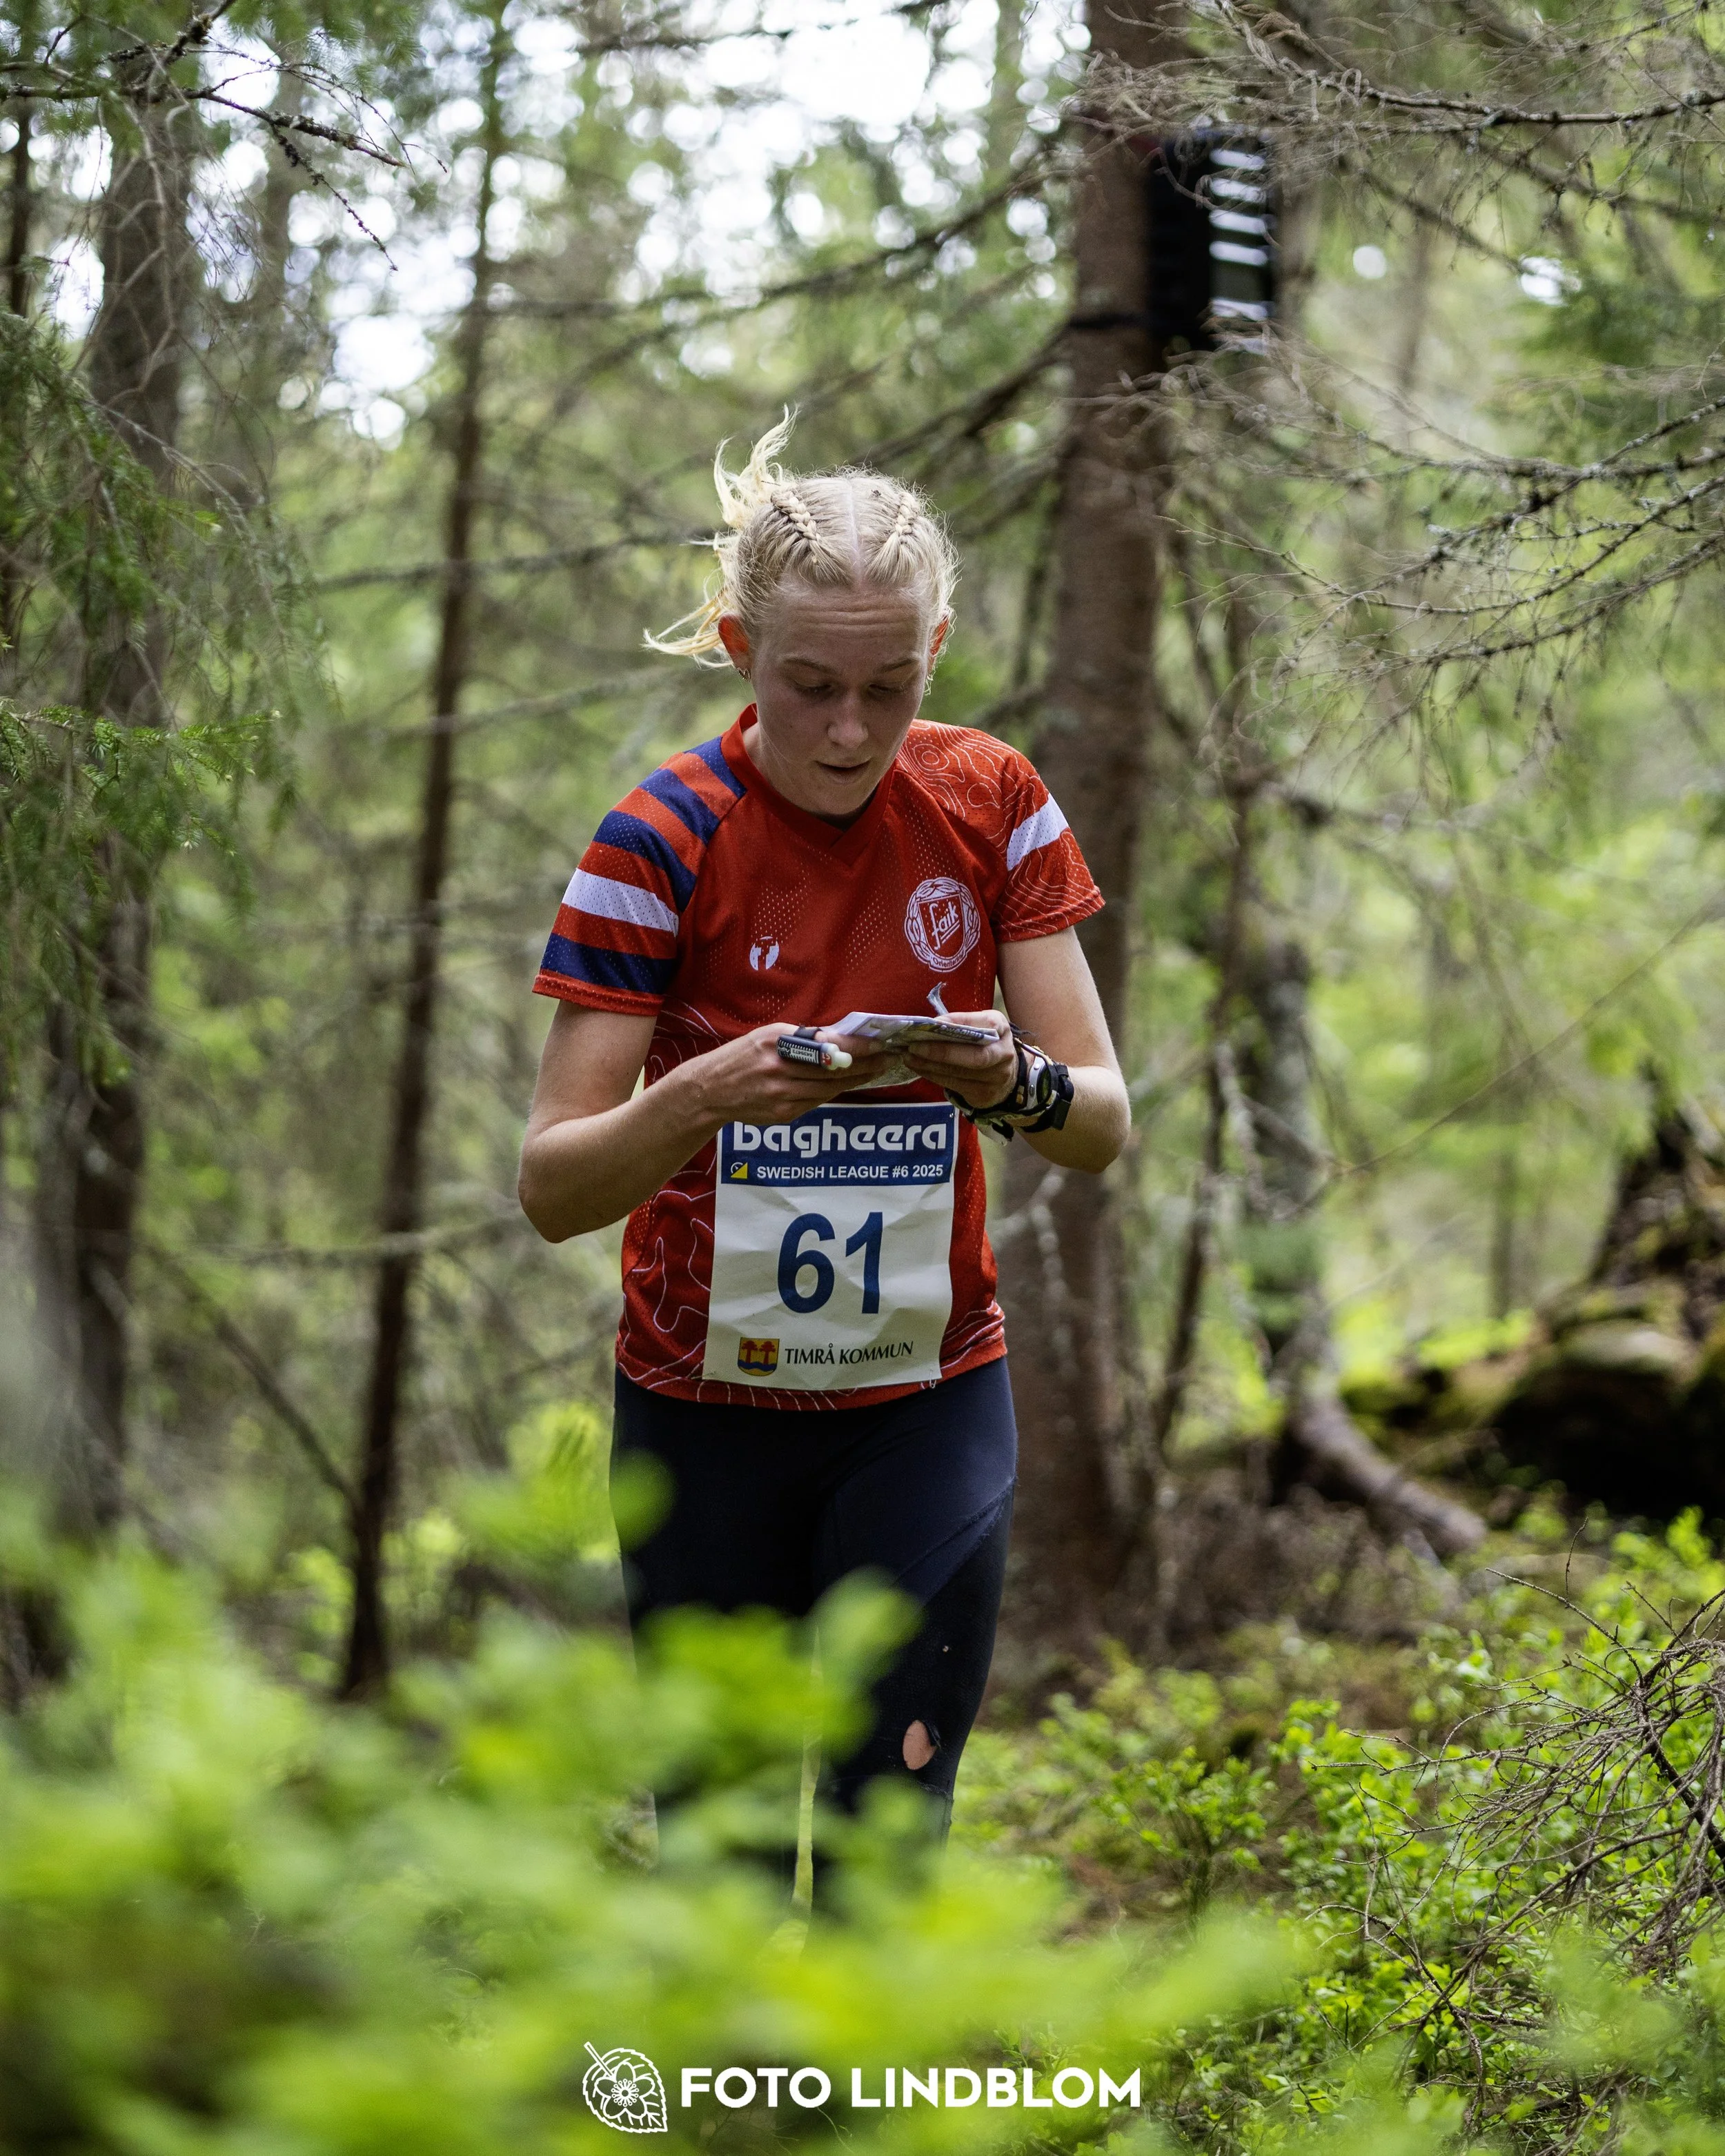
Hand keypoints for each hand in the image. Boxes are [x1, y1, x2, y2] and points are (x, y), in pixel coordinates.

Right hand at [673, 1023, 891, 1131]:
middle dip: (865, 1065)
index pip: (827, 1046)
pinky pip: (817, 1102)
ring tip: (875, 1071)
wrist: (711, 1091)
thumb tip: (838, 1038)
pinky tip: (847, 1085)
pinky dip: (834, 1092)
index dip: (857, 1048)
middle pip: (834, 1071)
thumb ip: (802, 1038)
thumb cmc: (741, 1057)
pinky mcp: (784, 1115)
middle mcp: (780, 1070)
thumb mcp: (767, 1035)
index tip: (879, 1044)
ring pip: (830, 1089)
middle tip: (887, 1059)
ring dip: (856, 1081)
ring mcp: (782, 1096)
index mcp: (777, 1044)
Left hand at [899, 1011, 1016, 1111]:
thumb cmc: (984, 1044)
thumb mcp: (980, 1027)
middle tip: (914, 1046)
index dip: (958, 1023)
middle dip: (942, 1052)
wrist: (1005, 1077)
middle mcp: (1003, 1053)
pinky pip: (953, 1085)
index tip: (932, 1023)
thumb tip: (929, 1024)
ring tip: (909, 1056)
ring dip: (930, 1065)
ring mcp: (996, 1077)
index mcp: (1002, 1029)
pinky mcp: (983, 1094)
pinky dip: (932, 1075)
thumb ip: (961, 1024)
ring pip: (960, 1073)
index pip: (983, 1024)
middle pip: (975, 1056)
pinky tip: (918, 1067)